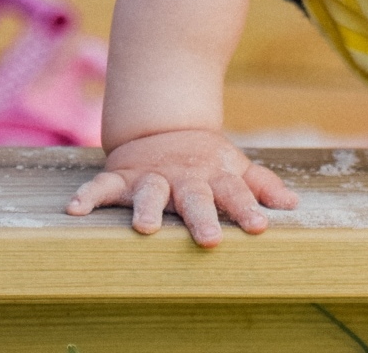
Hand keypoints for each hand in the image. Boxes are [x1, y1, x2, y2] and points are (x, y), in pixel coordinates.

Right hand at [66, 128, 298, 246]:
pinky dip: (88, 195)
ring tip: (145, 227)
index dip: (248, 209)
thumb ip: (261, 186)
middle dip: (202, 217)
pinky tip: (74, 209)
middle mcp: (184, 178)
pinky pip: (101, 185)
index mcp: (214, 176)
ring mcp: (151, 176)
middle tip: (210, 238)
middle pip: (195, 197)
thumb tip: (293, 206)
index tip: (260, 227)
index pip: (235, 193)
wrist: (164, 128)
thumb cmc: (206, 160)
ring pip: (149, 192)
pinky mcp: (121, 176)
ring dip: (147, 207)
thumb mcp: (235, 168)